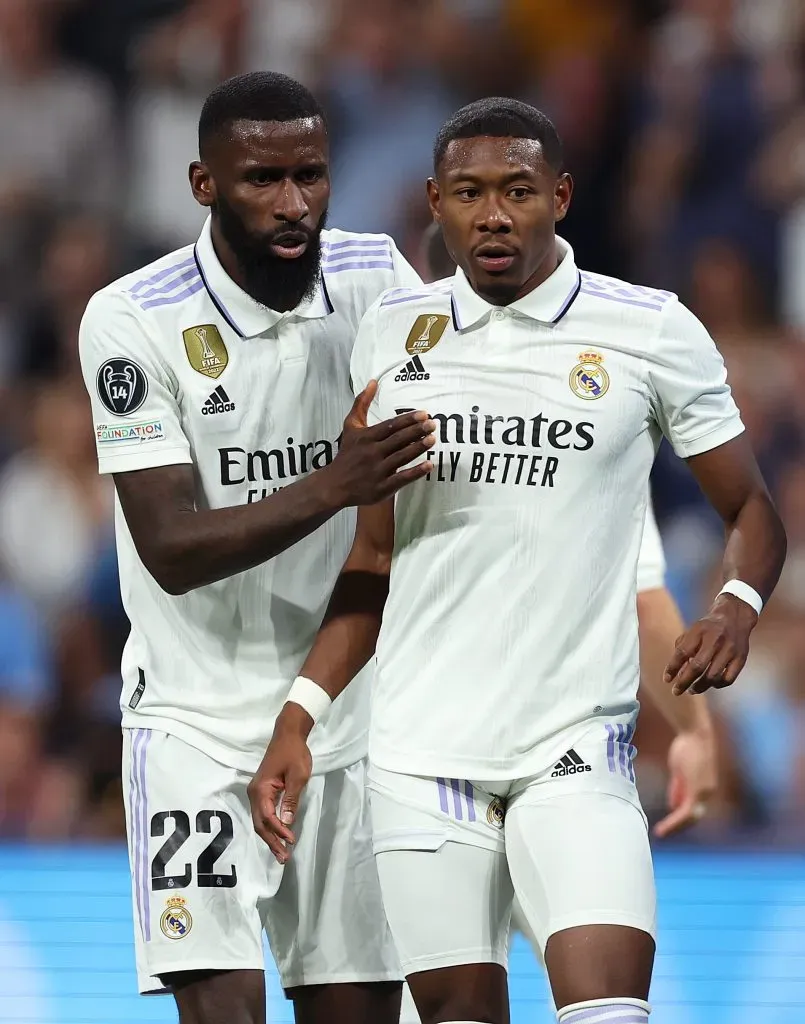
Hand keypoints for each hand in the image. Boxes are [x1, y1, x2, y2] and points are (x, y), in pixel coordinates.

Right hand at [247, 705, 312, 863]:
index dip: (279, 831)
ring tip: (282, 853)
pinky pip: (263, 814)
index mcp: (261, 789)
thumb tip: (287, 822)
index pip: (267, 817)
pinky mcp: (262, 793)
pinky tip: (278, 836)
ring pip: (260, 821)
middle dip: (272, 841)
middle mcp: (254, 793)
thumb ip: (291, 799)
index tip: (291, 840)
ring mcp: (256, 793)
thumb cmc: (294, 753)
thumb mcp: (298, 776)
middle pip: (260, 824)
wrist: (288, 735)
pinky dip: (270, 827)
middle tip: (284, 858)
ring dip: (271, 837)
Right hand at [324, 381, 435, 505]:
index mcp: (366, 437)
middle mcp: (372, 453)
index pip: (390, 426)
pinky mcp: (382, 487)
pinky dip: (415, 472)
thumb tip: (373, 381)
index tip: (424, 414)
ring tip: (432, 439)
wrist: (335, 485)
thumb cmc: (347, 453)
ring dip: (418, 448)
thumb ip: (362, 403)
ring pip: (401, 457)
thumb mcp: (351, 426)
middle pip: (398, 440)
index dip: (408, 420)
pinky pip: (401, 478)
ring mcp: (377, 471)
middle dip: (416, 431)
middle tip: (433, 424)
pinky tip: (429, 465)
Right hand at [653, 727, 716, 837]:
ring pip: (690, 818)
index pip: (694, 809)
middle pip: (694, 818)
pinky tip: (663, 827)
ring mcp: (704, 793)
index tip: (668, 824)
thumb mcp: (680, 771)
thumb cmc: (687, 747)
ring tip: (660, 833)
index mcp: (705, 789)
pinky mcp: (698, 792)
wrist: (695, 735)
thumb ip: (678, 789)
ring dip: (674, 827)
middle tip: (663, 833)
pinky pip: (685, 812)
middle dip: (678, 826)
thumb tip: (673, 806)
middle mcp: (708, 794)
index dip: (680, 819)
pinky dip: (673, 822)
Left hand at [663, 594, 757, 694]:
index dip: (673, 667)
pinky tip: (711, 684)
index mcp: (699, 631)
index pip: (683, 652)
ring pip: (713, 676)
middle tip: (676, 691)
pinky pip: (728, 678)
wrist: (735, 616)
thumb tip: (678, 671)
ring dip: (700, 686)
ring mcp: (730, 650)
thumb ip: (683, 647)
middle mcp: (715, 640)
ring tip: (692, 690)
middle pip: (698, 666)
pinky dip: (718, 685)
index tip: (667, 679)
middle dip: (685, 681)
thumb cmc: (709, 626)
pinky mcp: (741, 658)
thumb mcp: (693, 630)